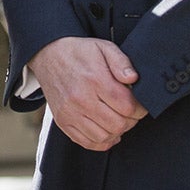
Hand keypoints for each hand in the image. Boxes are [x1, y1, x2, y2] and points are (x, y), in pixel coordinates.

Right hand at [29, 37, 144, 151]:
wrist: (48, 55)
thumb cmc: (79, 52)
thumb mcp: (104, 47)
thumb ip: (121, 62)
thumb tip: (133, 78)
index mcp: (95, 80)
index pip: (127, 106)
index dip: (140, 109)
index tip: (140, 105)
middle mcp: (81, 99)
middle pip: (117, 124)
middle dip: (131, 121)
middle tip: (131, 112)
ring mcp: (70, 113)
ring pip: (104, 136)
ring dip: (117, 131)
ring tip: (119, 119)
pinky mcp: (63, 122)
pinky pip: (87, 142)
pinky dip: (102, 141)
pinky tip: (107, 130)